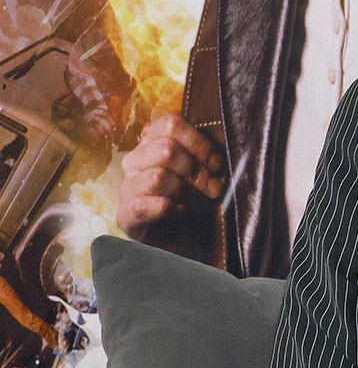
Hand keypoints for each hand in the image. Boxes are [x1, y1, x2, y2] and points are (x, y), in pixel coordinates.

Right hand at [116, 113, 227, 256]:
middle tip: (212, 189)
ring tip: (195, 205)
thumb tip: (222, 140)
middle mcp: (136, 162)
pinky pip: (140, 205)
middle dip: (196, 171)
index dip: (199, 143)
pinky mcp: (125, 216)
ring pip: (157, 176)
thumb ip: (211, 153)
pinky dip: (165, 209)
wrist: (193, 244)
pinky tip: (178, 213)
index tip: (217, 164)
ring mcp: (128, 188)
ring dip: (185, 192)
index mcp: (155, 143)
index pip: (170, 124)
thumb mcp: (211, 171)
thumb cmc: (203, 201)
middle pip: (165, 149)